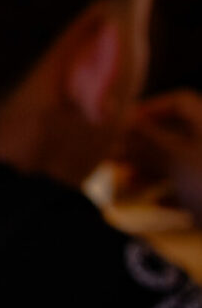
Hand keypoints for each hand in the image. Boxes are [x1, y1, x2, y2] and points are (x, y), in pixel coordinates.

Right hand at [122, 92, 201, 223]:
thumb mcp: (176, 161)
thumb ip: (146, 141)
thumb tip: (121, 124)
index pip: (179, 102)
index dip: (149, 109)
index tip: (122, 126)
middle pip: (178, 135)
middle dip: (144, 145)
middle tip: (114, 157)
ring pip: (184, 163)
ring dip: (154, 171)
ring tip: (127, 182)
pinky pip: (197, 190)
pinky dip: (176, 194)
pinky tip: (159, 205)